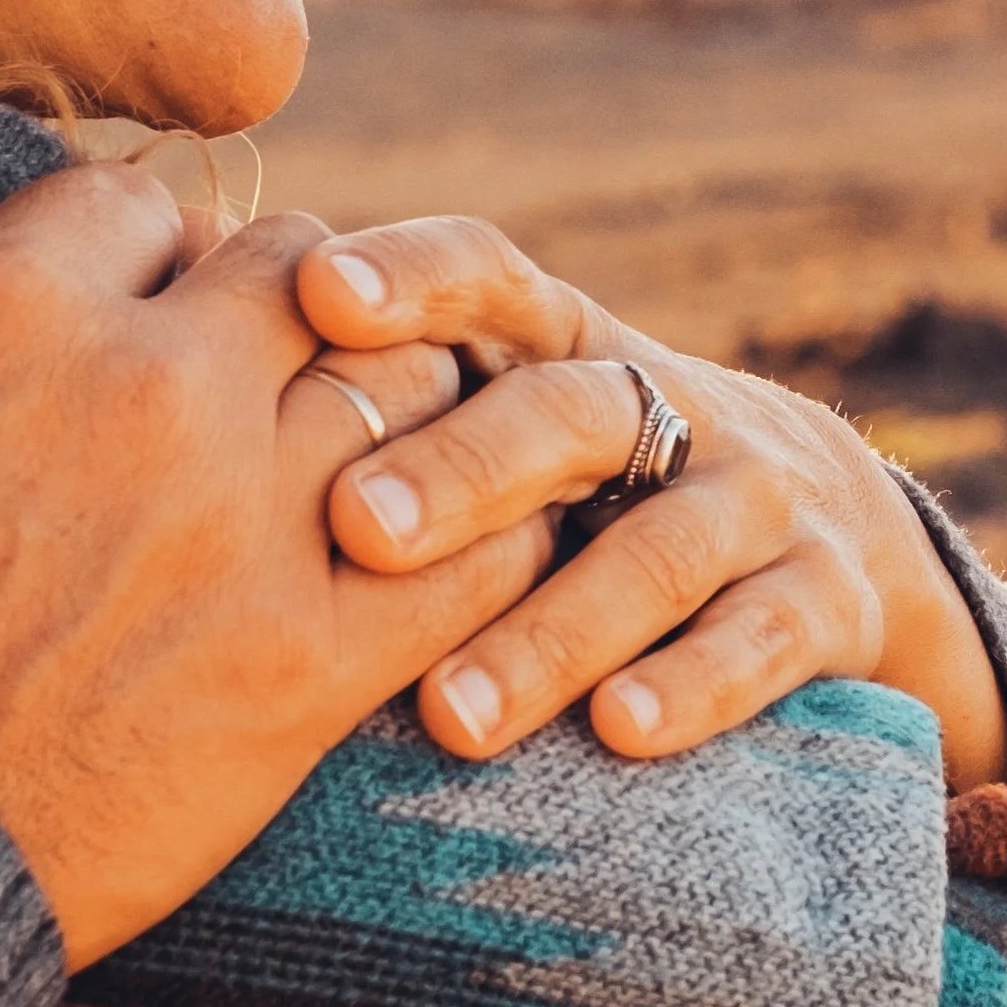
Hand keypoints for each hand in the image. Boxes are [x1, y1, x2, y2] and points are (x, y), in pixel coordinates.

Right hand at [0, 170, 552, 969]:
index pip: (134, 202)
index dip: (127, 242)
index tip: (119, 303)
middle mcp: (142, 387)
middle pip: (291, 269)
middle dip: (272, 299)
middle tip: (248, 365)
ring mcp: (237, 529)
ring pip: (394, 385)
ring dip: (384, 398)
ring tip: (357, 441)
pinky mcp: (298, 672)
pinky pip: (463, 558)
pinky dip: (485, 531)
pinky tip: (456, 544)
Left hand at [297, 214, 1006, 786]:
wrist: (824, 535)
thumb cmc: (584, 477)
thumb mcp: (503, 408)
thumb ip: (384, 390)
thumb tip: (180, 359)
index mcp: (560, 335)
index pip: (487, 272)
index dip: (411, 272)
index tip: (318, 292)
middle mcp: (660, 395)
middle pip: (561, 411)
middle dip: (459, 469)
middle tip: (353, 527)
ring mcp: (753, 492)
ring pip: (656, 547)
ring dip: (550, 628)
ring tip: (449, 713)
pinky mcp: (825, 595)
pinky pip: (762, 636)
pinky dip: (695, 683)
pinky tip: (621, 734)